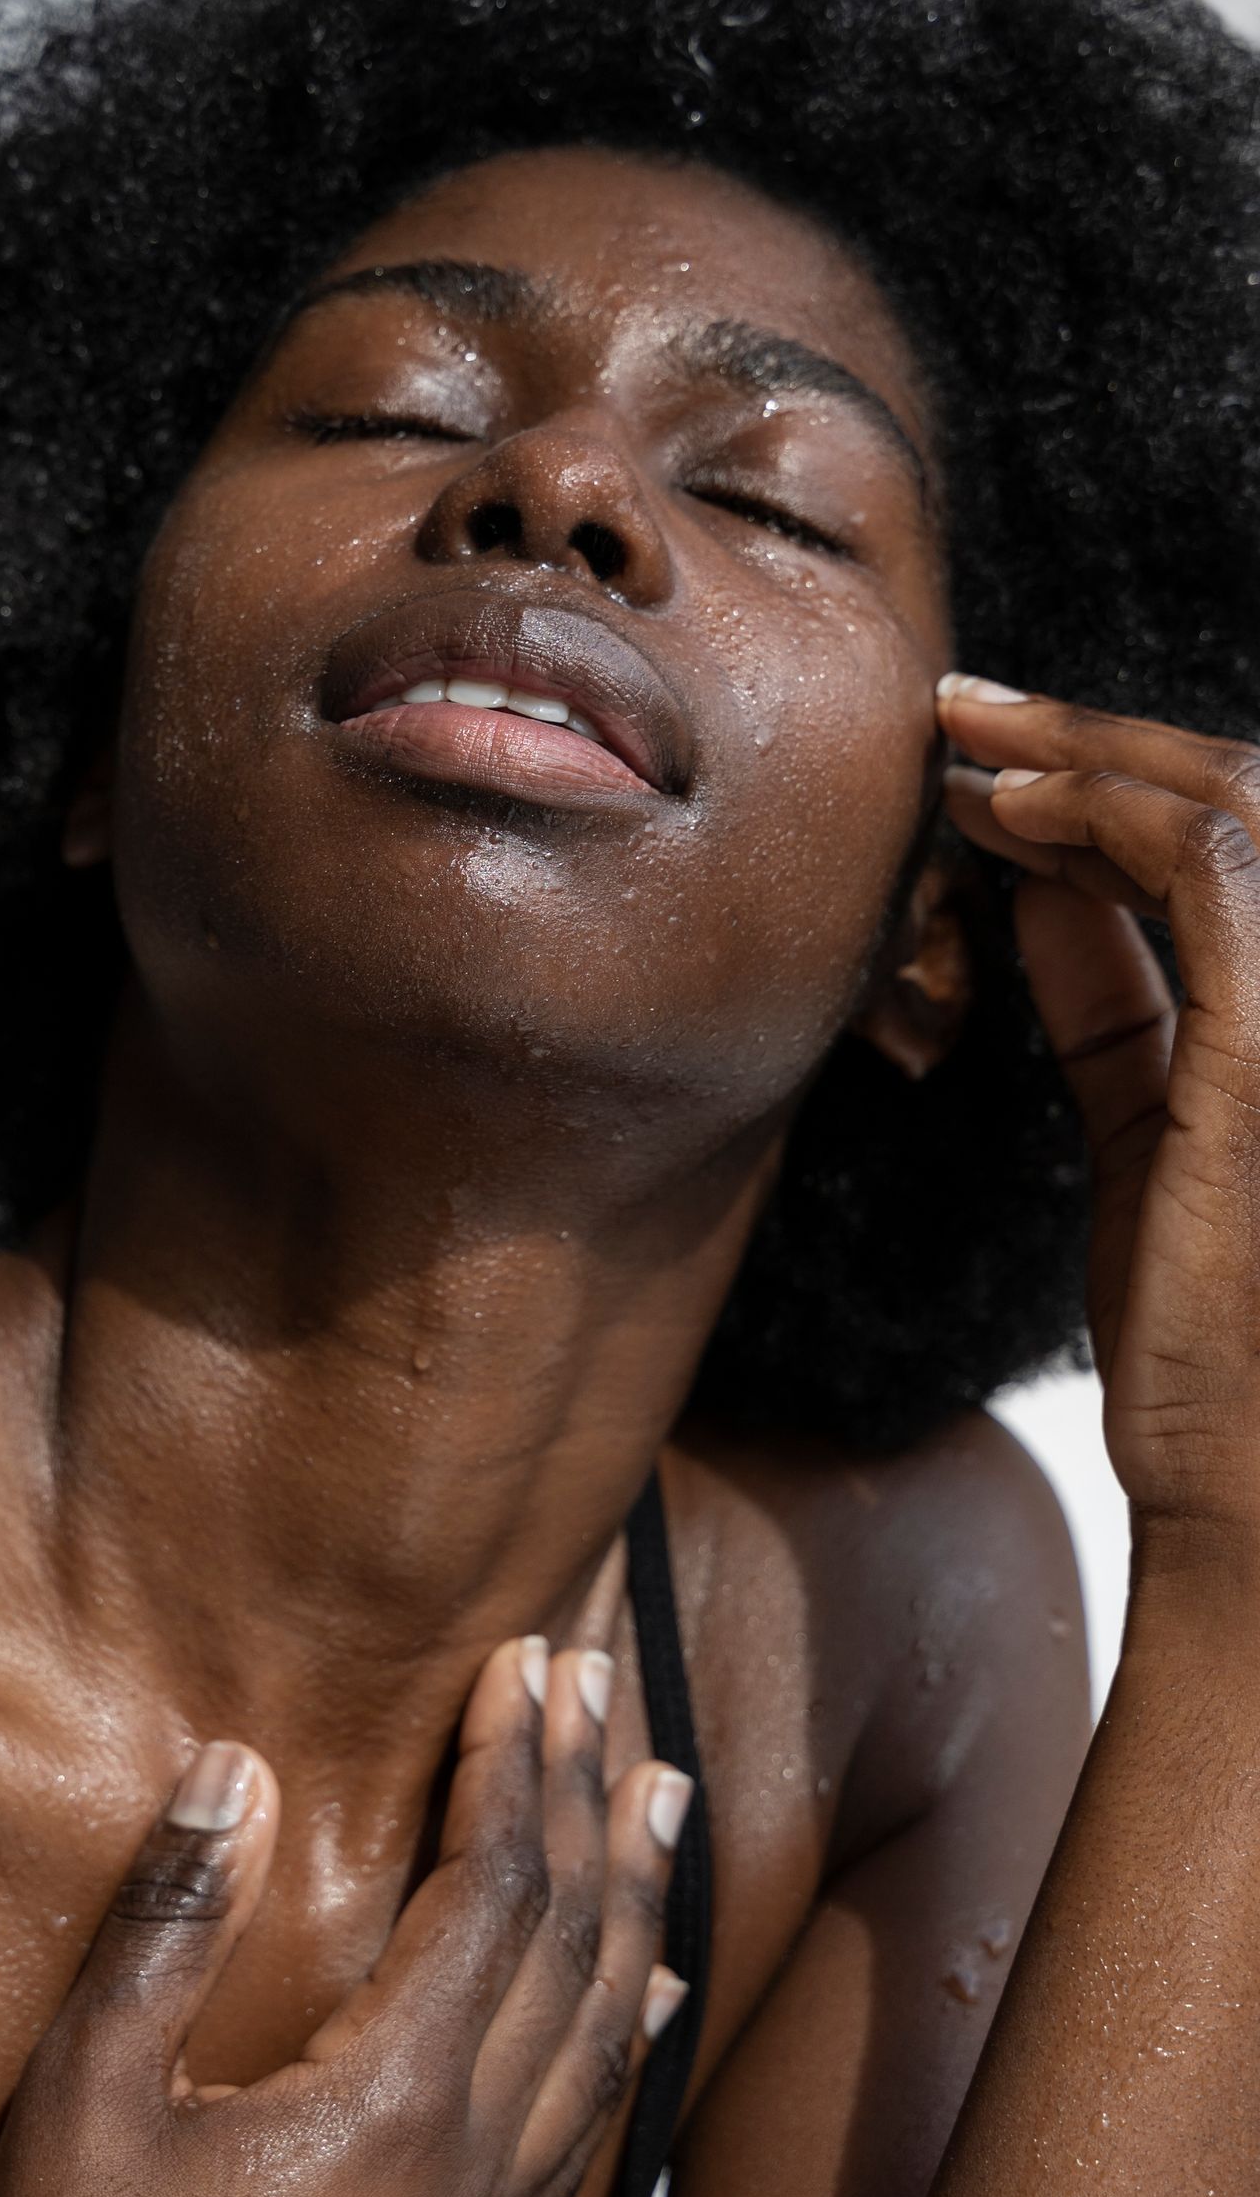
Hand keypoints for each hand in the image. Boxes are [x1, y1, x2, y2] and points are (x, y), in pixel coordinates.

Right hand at [0, 1637, 690, 2196]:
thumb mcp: (89, 2092)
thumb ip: (171, 1923)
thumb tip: (234, 1766)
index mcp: (388, 2101)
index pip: (490, 1888)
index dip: (511, 1763)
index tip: (525, 1660)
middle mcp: (468, 2160)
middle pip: (566, 1941)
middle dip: (585, 1797)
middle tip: (604, 1681)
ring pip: (600, 2033)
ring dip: (633, 1899)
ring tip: (661, 1797)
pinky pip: (587, 2132)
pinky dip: (626, 2040)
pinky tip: (647, 1999)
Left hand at [940, 672, 1259, 1529]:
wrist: (1249, 1485)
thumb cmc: (1208, 1335)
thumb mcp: (1149, 1131)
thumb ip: (1114, 1003)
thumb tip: (1040, 885)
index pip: (1240, 843)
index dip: (1121, 779)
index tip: (997, 765)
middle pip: (1244, 798)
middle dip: (1096, 738)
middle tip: (965, 710)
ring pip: (1231, 804)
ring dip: (1086, 754)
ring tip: (968, 747)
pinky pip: (1206, 869)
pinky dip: (1101, 813)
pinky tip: (1004, 815)